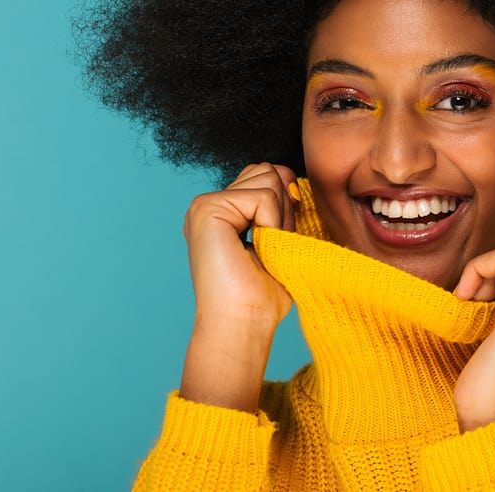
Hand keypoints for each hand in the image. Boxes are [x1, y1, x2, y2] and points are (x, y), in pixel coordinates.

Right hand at [179, 163, 299, 410]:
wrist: (242, 325)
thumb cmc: (262, 296)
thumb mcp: (278, 239)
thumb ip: (279, 205)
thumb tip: (290, 177)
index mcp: (223, 212)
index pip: (266, 175)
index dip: (285, 201)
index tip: (279, 238)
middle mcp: (209, 205)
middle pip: (268, 170)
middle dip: (284, 207)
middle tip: (272, 246)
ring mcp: (204, 204)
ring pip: (268, 178)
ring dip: (279, 217)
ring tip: (264, 249)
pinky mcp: (206, 208)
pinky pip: (263, 197)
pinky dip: (272, 225)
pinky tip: (255, 250)